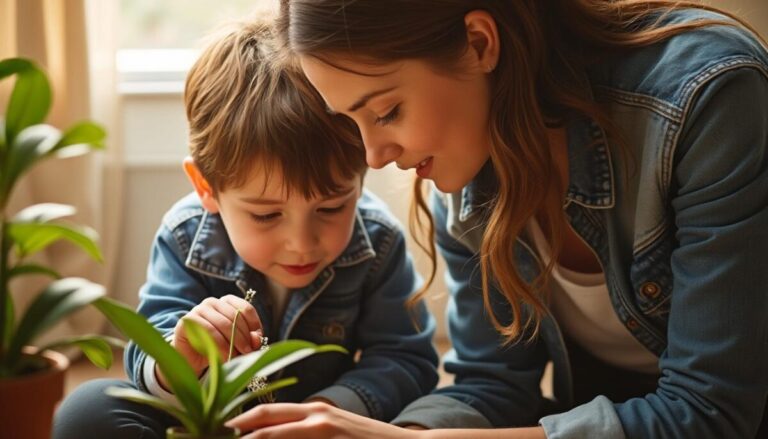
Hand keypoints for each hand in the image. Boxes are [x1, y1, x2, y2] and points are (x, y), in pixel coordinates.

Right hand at [168, 295, 262, 379]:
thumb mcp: (236, 344)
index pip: (246, 308)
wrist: (191, 359)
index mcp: (227, 302)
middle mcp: (213, 302)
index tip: (257, 341)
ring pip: (223, 324)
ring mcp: (199, 309)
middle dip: (244, 337)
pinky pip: (208, 331)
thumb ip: (249, 339)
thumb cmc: (216, 348)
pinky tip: (224, 355)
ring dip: (233, 342)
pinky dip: (219, 344)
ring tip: (236, 355)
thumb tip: (256, 339)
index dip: (254, 325)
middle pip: (235, 316)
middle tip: (248, 352)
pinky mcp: (187, 321)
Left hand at [226, 402, 420, 438]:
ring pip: (273, 437)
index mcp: (312, 411)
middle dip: (234, 433)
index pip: (265, 414)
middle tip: (208, 436)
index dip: (237, 423)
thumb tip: (273, 435)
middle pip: (262, 423)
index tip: (215, 432)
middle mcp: (314, 415)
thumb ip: (306, 430)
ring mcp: (324, 429)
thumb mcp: (334, 430)